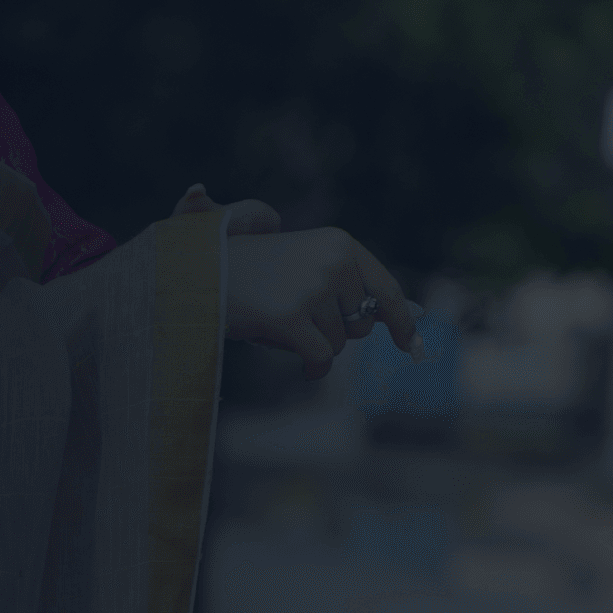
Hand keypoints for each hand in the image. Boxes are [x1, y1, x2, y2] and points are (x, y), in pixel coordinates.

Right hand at [171, 186, 418, 377]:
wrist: (199, 271)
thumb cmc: (256, 273)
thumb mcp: (309, 266)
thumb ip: (355, 288)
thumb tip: (414, 319)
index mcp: (341, 244)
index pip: (387, 290)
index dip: (402, 321)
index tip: (409, 344)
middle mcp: (334, 262)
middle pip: (361, 326)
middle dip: (334, 331)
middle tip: (296, 312)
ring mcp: (313, 288)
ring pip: (338, 345)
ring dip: (312, 343)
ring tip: (278, 318)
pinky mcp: (291, 317)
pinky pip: (321, 360)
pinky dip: (311, 368)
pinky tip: (294, 359)